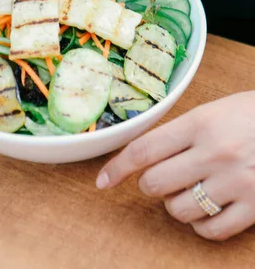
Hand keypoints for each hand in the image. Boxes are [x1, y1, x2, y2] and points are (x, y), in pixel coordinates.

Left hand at [96, 92, 254, 239]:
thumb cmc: (252, 114)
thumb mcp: (214, 110)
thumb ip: (181, 131)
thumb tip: (144, 155)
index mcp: (200, 123)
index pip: (144, 149)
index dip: (116, 168)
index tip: (103, 181)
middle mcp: (214, 153)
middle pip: (155, 184)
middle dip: (151, 185)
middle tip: (163, 178)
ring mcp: (235, 182)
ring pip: (178, 210)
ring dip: (176, 205)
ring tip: (190, 190)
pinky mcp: (254, 207)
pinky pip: (210, 231)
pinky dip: (202, 225)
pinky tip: (209, 209)